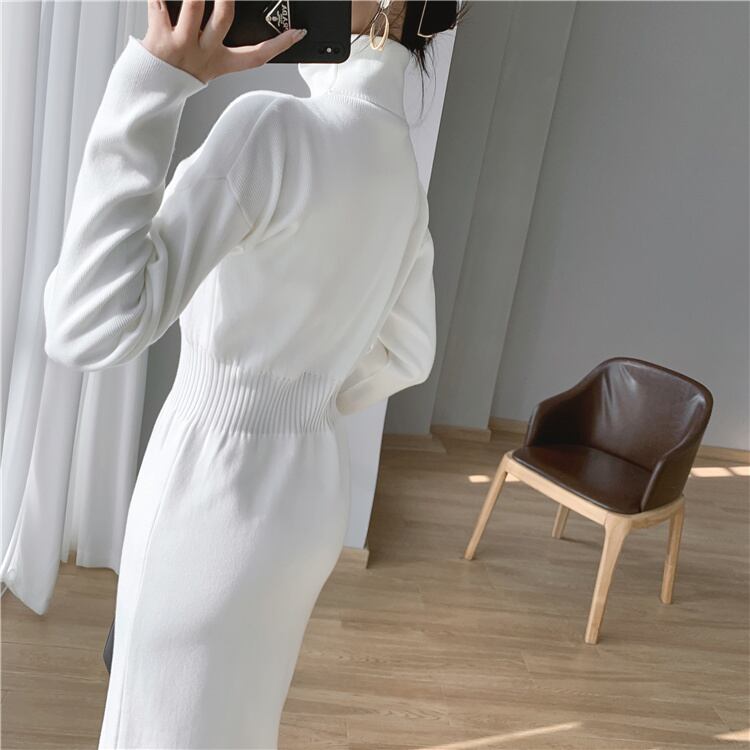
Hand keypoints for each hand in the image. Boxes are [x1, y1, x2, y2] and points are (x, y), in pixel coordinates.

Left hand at [142, 0, 306, 83]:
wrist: (150, 90)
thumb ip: (217, 38)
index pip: (256, 56)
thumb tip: (225, 8)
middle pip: (225, 17)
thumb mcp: (207, 64)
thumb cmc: (178, 71)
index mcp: (220, 63)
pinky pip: (158, 3)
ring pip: (193, 4)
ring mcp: (182, 45)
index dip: (278, 45)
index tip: (296, 33)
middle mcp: (204, 54)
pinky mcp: (158, 36)